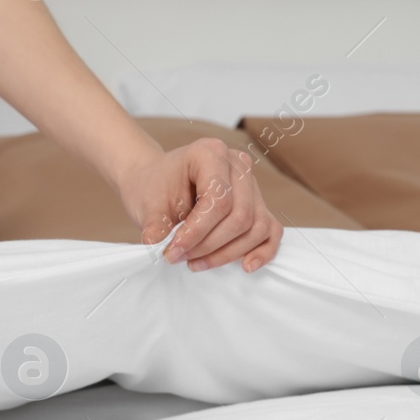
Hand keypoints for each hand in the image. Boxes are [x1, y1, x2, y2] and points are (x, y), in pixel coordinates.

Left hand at [117, 138, 283, 272]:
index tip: (173, 251)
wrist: (158, 182)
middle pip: (240, 216)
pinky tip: (246, 266)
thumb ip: (154, 221)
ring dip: (228, 253)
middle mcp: (238, 164)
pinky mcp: (257, 203)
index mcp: (210, 153)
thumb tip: (153, 240)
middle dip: (209, 245)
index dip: (197, 232)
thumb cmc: (155, 187)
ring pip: (256, 227)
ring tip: (196, 263)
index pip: (218, 200)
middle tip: (180, 258)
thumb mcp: (149, 202)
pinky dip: (262, 251)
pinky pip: (271, 230)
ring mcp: (251, 184)